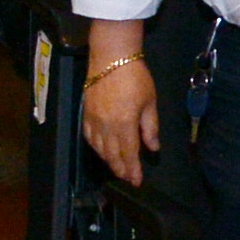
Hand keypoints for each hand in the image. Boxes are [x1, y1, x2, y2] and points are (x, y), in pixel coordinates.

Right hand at [79, 43, 156, 181]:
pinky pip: (89, 137)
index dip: (133, 170)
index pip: (129, 154)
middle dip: (121, 169)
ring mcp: (94, 120)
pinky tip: (101, 150)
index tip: (136, 182)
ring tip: (117, 168)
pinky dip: (96, 148)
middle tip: (127, 178)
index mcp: (125, 124)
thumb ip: (150, 127)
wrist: (111, 58)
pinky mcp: (86, 113)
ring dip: (108, 161)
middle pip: (112, 155)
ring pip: (99, 148)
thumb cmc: (135, 77)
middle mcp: (107, 126)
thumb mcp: (150, 102)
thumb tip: (153, 147)